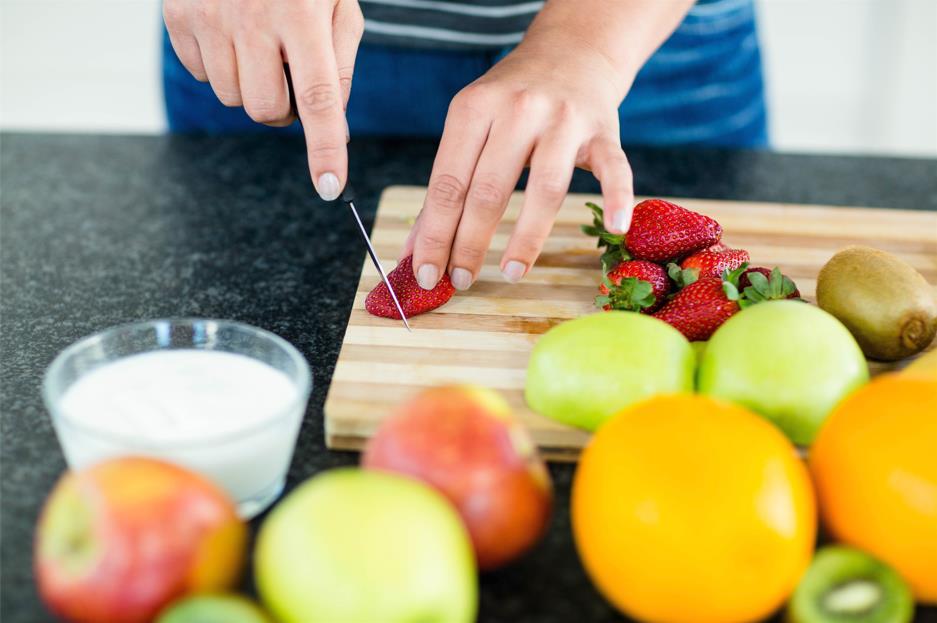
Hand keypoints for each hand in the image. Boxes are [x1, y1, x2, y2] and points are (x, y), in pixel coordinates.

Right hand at [163, 0, 362, 199]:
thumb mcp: (337, 3)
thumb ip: (340, 63)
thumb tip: (335, 126)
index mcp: (303, 16)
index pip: (318, 98)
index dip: (324, 148)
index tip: (328, 186)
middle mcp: (252, 19)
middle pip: (265, 109)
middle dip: (283, 109)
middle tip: (290, 79)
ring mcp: (208, 17)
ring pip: (231, 98)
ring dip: (250, 86)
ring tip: (260, 46)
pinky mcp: (177, 16)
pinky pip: (201, 75)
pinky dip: (220, 66)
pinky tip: (231, 34)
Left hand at [403, 36, 634, 290]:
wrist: (572, 50)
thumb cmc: (511, 100)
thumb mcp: (470, 126)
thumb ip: (446, 186)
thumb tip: (417, 250)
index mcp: (473, 108)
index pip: (448, 183)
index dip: (436, 234)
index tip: (427, 273)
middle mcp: (518, 110)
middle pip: (489, 190)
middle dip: (469, 243)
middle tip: (460, 282)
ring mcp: (564, 120)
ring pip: (545, 188)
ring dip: (526, 238)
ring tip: (509, 273)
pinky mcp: (604, 130)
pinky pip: (615, 168)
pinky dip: (617, 197)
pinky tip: (615, 228)